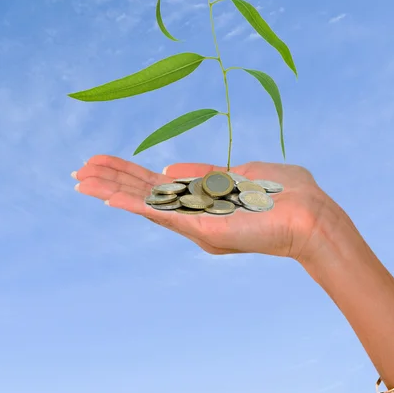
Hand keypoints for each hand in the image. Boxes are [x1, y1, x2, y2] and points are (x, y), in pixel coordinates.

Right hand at [72, 155, 332, 262]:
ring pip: (146, 202)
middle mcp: (195, 212)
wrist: (314, 217)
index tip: (105, 164)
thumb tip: (170, 168)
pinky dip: (133, 204)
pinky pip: (162, 213)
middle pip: (144, 191)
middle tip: (80, 169)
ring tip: (81, 178)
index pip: (158, 183)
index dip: (130, 172)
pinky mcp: (204, 228)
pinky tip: (107, 197)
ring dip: (111, 189)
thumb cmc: (289, 194)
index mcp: (204, 197)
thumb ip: (208, 173)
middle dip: (111, 179)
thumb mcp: (245, 174)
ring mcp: (196, 221)